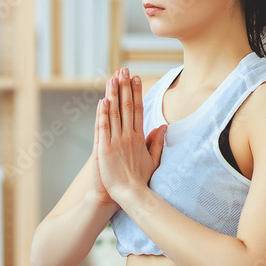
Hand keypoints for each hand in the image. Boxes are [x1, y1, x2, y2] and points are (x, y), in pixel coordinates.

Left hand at [94, 68, 166, 205]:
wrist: (130, 196)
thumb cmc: (140, 180)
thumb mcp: (153, 159)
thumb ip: (157, 142)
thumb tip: (163, 126)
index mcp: (139, 138)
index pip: (138, 109)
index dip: (136, 92)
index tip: (135, 78)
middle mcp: (129, 137)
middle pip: (127, 107)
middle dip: (125, 87)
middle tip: (123, 69)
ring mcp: (116, 142)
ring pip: (115, 113)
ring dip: (113, 94)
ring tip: (112, 78)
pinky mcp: (105, 149)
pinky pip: (103, 128)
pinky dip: (103, 114)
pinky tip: (103, 101)